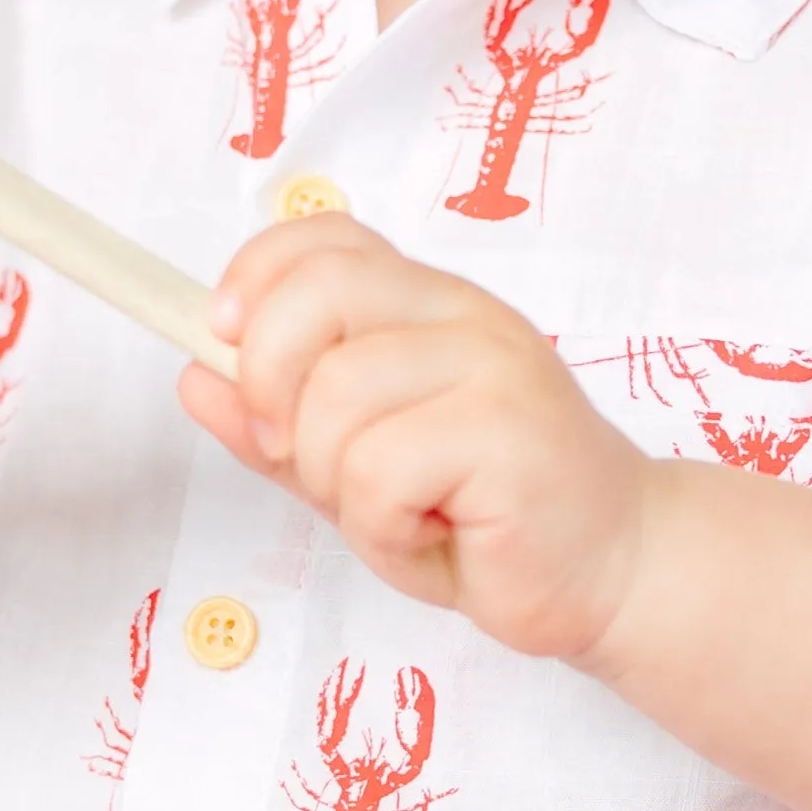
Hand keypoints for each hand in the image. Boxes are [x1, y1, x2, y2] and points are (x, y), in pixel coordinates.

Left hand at [186, 219, 658, 662]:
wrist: (616, 571)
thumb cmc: (490, 519)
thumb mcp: (357, 470)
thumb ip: (278, 424)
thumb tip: (194, 377)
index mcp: (428, 305)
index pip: (321, 239)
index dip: (253, 279)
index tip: (225, 342)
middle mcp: (463, 316)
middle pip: (315, 296)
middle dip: (271, 384)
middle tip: (297, 452)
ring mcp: (493, 366)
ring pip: (337, 397)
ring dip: (335, 481)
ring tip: (394, 510)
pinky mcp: (510, 430)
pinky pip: (381, 468)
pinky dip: (382, 525)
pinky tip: (433, 533)